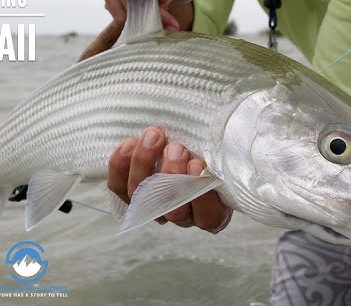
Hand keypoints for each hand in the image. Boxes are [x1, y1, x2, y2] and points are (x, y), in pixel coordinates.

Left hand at [107, 127, 231, 232]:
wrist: (185, 139)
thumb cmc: (212, 146)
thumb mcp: (223, 150)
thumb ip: (225, 152)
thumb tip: (231, 133)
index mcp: (213, 212)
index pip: (208, 216)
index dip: (201, 193)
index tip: (200, 164)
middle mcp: (183, 215)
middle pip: (172, 208)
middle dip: (172, 175)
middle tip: (177, 147)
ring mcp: (154, 208)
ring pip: (142, 198)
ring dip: (146, 163)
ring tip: (154, 135)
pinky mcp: (131, 195)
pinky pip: (119, 188)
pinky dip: (121, 166)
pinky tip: (129, 143)